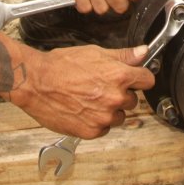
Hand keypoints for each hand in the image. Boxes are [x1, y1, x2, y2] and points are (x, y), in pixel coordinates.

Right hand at [9, 44, 154, 137]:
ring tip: (90, 99)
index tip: (135, 79)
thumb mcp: (95, 53)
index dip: (140, 78)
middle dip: (121, 94)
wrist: (36, 82)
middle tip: (101, 87)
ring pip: (119, 116)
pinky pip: (104, 128)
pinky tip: (83, 110)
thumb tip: (142, 52)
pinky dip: (97, 121)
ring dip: (110, 110)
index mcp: (119, 76)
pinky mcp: (91, 131)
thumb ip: (122, 56)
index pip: (147, 80)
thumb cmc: (61, 65)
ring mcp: (104, 117)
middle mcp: (114, 98)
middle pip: (133, 100)